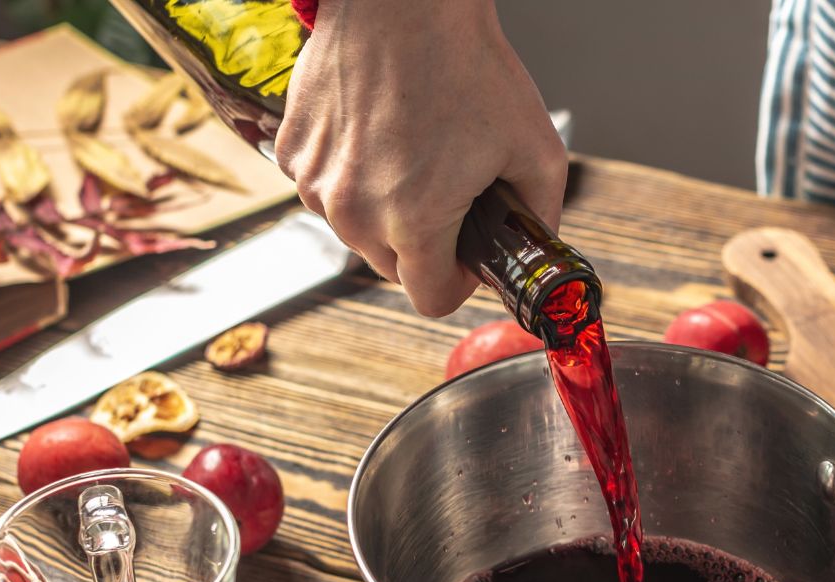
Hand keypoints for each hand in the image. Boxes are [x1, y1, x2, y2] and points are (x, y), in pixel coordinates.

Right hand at [276, 0, 567, 316]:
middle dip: (424, 244)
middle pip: (392, 267)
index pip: (430, 300)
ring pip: (355, 229)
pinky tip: (379, 132)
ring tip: (413, 153)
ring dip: (383, 210)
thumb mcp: (536, 148)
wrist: (403, 0)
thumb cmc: (466, 63)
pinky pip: (326, 188)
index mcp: (413, 220)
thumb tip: (534, 246)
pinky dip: (350, 174)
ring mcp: (315, 181)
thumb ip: (540, 215)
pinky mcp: (293, 150)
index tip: (468, 254)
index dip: (459, 282)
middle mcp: (353, 211)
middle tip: (449, 193)